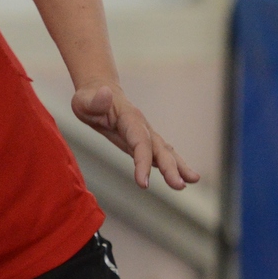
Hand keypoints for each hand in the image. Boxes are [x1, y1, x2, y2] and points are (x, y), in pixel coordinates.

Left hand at [71, 83, 199, 189]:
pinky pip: (161, 154)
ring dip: (179, 167)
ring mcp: (146, 133)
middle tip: (179, 186)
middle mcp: (142, 126)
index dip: (143, 162)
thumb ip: (95, 101)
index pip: (140, 142)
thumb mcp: (84, 100)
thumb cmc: (88, 99)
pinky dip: (173, 165)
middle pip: (158, 148)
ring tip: (193, 180)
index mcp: (129, 118)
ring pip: (165, 151)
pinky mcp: (144, 141)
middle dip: (170, 168)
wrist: (97, 92)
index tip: (142, 183)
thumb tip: (105, 92)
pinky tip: (184, 177)